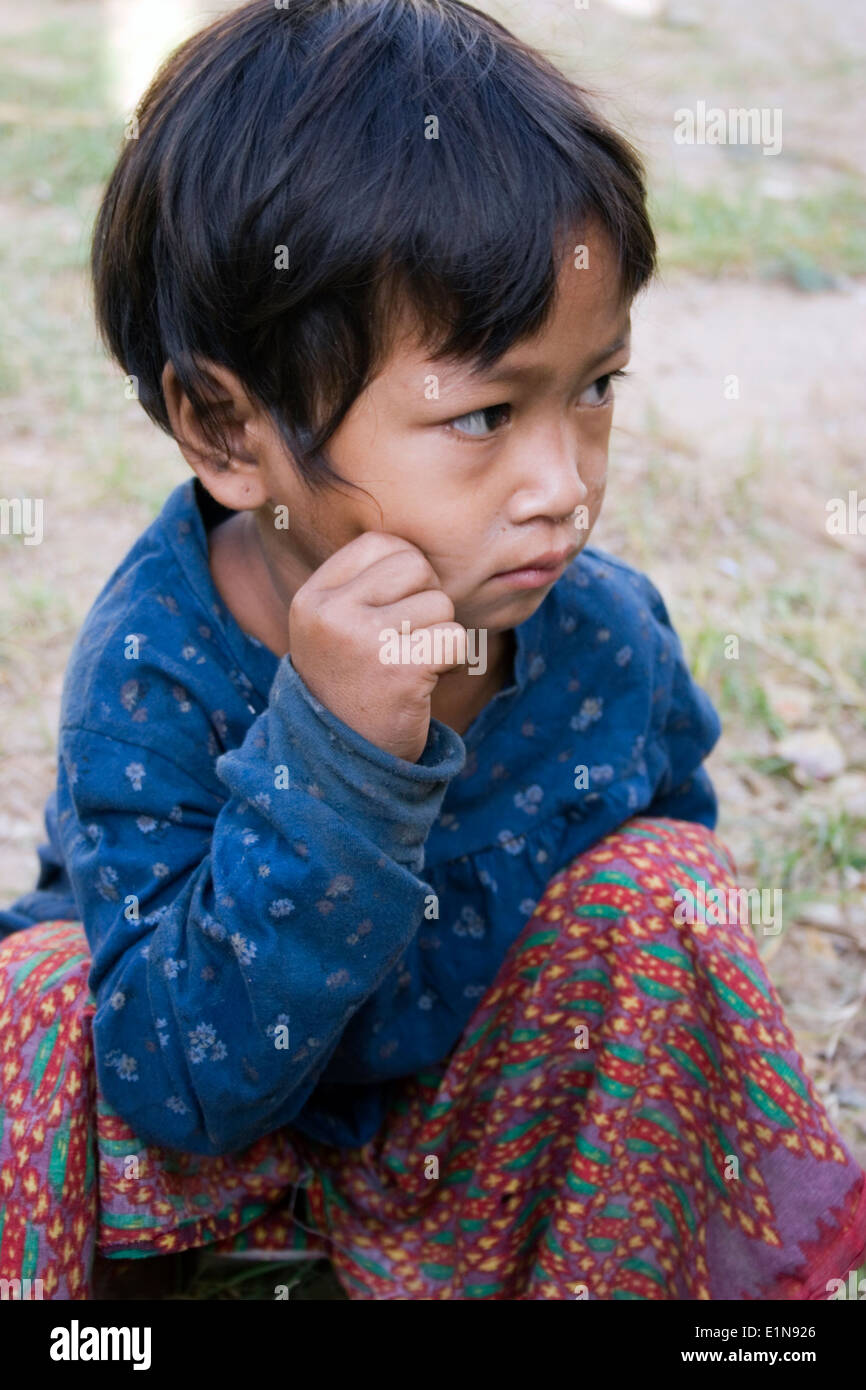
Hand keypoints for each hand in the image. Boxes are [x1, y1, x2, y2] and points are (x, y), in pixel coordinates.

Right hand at [287, 532, 467, 761]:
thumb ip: (365, 583)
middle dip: (427, 600)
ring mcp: (364, 640)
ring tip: (412, 665)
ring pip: (440, 603)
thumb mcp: (335, 627)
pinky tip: (426, 681)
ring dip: (440, 635)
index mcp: (313, 597)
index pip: (381, 543)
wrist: (346, 762)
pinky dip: (453, 660)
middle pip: (416, 566)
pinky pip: (456, 637)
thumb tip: (416, 546)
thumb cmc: (353, 685)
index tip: (394, 611)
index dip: (404, 572)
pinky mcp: (401, 669)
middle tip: (408, 640)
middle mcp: (331, 614)